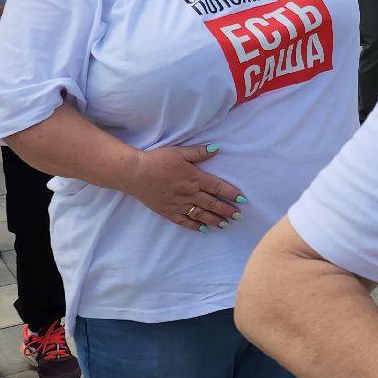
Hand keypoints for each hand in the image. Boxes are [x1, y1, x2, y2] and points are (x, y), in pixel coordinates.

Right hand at [121, 144, 242, 230]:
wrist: (135, 173)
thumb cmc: (158, 160)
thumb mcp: (180, 152)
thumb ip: (199, 152)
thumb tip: (217, 148)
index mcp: (194, 178)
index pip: (217, 187)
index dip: (231, 193)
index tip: (242, 199)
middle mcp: (189, 193)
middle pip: (212, 203)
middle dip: (227, 210)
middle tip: (238, 215)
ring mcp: (179, 204)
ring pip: (201, 214)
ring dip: (215, 220)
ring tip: (226, 224)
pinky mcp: (168, 212)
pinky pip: (185, 221)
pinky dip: (195, 226)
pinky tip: (204, 229)